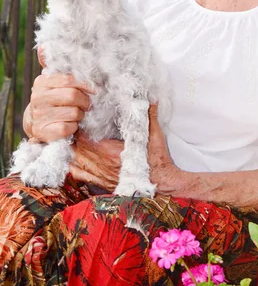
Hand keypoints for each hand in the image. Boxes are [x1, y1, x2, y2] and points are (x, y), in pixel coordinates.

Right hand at [24, 47, 94, 142]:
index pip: (70, 79)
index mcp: (42, 82)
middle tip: (87, 104)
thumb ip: (54, 64)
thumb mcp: (54, 80)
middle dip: (85, 101)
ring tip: (77, 114)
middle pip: (73, 96)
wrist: (36, 123)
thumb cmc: (53, 98)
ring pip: (74, 113)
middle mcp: (38, 97)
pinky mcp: (44, 131)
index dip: (86, 84)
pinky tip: (71, 125)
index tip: (96, 89)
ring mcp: (40, 115)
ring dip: (80, 115)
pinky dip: (74, 128)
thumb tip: (43, 46)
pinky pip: (68, 128)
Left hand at [69, 105, 185, 194]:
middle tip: (71, 126)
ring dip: (71, 151)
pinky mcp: (103, 184)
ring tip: (69, 140)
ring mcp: (101, 176)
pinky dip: (73, 167)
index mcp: (111, 152)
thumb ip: (150, 116)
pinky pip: (81, 176)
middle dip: (72, 138)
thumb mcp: (155, 136)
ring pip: (76, 163)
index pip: (86, 139)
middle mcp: (102, 165)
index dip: (79, 128)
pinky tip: (72, 160)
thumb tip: (150, 99)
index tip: (80, 118)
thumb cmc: (157, 162)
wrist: (161, 187)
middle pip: (77, 150)